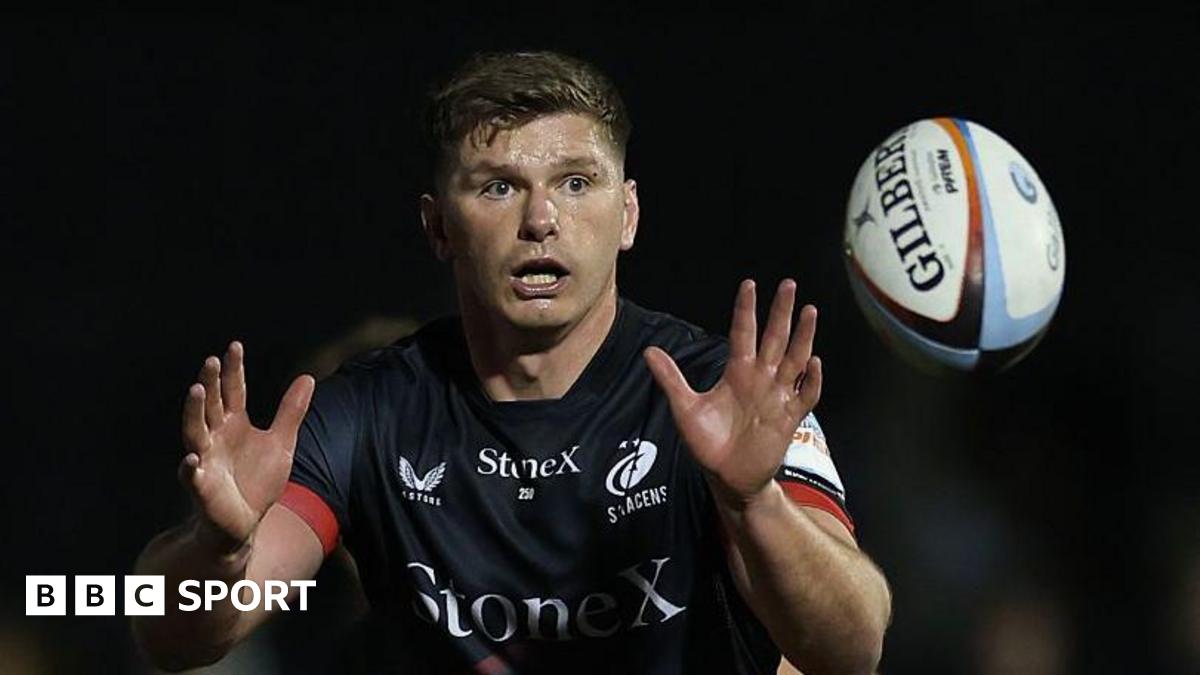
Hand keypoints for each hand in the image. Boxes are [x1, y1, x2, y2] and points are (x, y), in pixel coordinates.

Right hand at [178, 341, 314, 551]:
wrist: (246, 521)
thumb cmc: (258, 480)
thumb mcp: (282, 442)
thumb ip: (291, 411)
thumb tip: (307, 377)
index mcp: (233, 423)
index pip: (232, 390)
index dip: (233, 369)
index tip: (234, 346)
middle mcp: (215, 437)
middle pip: (210, 405)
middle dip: (210, 383)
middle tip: (211, 360)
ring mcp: (206, 460)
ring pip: (195, 432)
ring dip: (194, 412)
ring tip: (196, 390)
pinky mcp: (202, 487)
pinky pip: (192, 476)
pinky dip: (191, 468)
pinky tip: (192, 459)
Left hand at [644, 279, 821, 508]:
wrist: (727, 477)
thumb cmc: (708, 442)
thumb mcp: (685, 408)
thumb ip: (671, 379)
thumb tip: (649, 352)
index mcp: (737, 372)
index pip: (743, 333)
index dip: (746, 310)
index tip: (749, 284)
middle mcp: (760, 378)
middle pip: (774, 338)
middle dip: (782, 312)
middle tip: (789, 285)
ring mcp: (777, 396)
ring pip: (795, 359)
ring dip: (803, 337)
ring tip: (809, 312)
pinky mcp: (789, 418)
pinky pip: (804, 395)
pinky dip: (810, 380)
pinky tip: (813, 363)